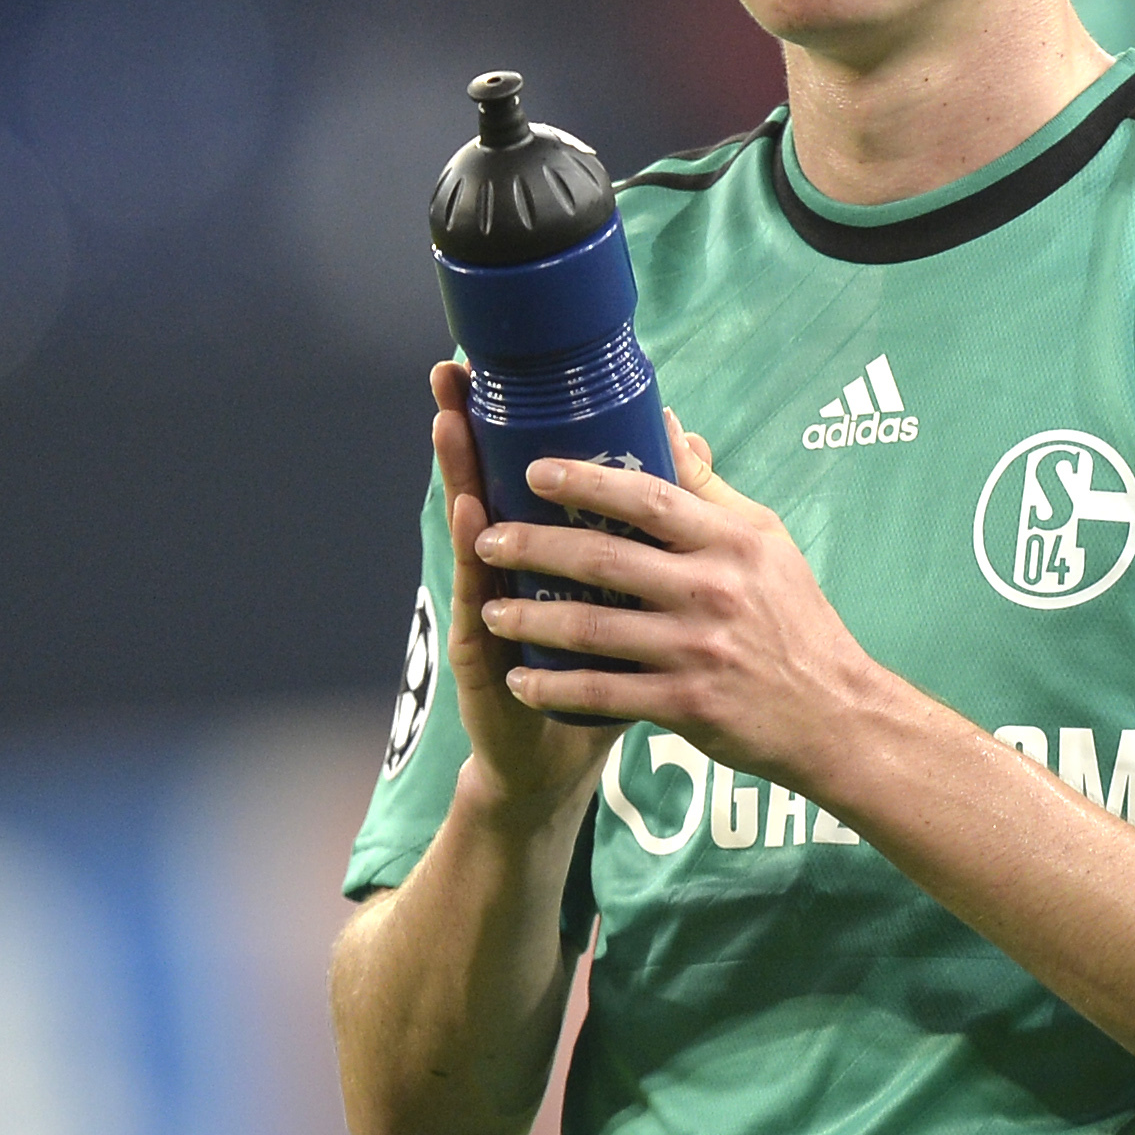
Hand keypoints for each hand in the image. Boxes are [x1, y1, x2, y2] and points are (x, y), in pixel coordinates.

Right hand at [422, 362, 620, 827]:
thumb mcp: (625, 607)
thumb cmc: (593, 685)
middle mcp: (505, 574)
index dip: (504, 421)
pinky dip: (475, 553)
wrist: (553, 769)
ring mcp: (488, 610)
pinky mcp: (482, 655)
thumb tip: (682, 462)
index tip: (491, 365)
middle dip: (471, 429)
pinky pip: (481, 594)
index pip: (517, 473)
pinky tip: (471, 514)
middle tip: (454, 373)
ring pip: (472, 532)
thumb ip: (645, 540)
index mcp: (539, 556)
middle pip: (484, 485)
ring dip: (459, 475)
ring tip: (452, 420)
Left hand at [469, 423, 899, 790]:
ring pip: (592, 627)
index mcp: (732, 542)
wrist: (834, 714)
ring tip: (490, 610)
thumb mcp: (766, 542)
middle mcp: (713, 591)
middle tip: (487, 539)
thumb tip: (668, 427)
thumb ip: (709, 489)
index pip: (648, 498)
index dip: (585, 481)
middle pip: (605, 558)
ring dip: (531, 618)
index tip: (534, 472)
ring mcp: (698, 649)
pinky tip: (523, 680)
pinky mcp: (686, 704)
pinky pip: (603, 691)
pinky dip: (556, 686)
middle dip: (534, 546)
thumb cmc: (795, 619)